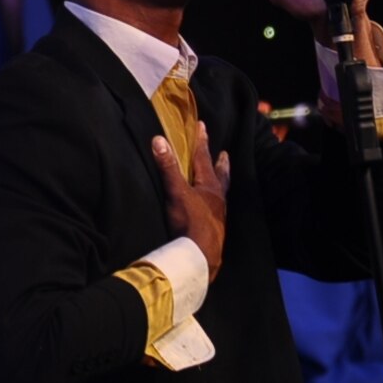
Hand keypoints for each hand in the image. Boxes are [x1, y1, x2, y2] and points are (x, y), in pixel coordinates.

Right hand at [153, 121, 228, 279]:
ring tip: (219, 179)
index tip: (202, 126)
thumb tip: (159, 140)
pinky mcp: (214, 228)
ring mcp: (217, 214)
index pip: (204, 158)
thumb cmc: (190, 221)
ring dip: (219, 182)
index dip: (201, 141)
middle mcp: (217, 198)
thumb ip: (168, 167)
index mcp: (209, 186)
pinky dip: (214, 202)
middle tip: (224, 154)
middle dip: (220, 163)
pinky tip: (211, 208)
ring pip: (220, 193)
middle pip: (220, 175)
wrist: (201, 255)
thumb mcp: (176, 192)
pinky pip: (216, 208)